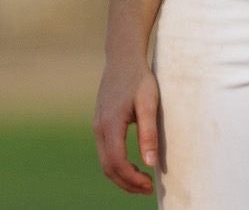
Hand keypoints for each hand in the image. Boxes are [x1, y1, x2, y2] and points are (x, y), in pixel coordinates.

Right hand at [93, 56, 160, 194]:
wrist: (122, 58)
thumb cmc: (139, 78)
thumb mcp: (149, 103)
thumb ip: (149, 133)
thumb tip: (150, 163)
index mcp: (110, 124)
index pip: (117, 162)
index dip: (133, 179)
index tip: (151, 184)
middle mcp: (99, 128)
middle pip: (108, 167)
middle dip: (127, 183)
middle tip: (149, 189)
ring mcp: (97, 126)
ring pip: (105, 162)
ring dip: (122, 177)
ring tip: (143, 182)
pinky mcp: (100, 124)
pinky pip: (105, 152)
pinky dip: (117, 166)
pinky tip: (134, 166)